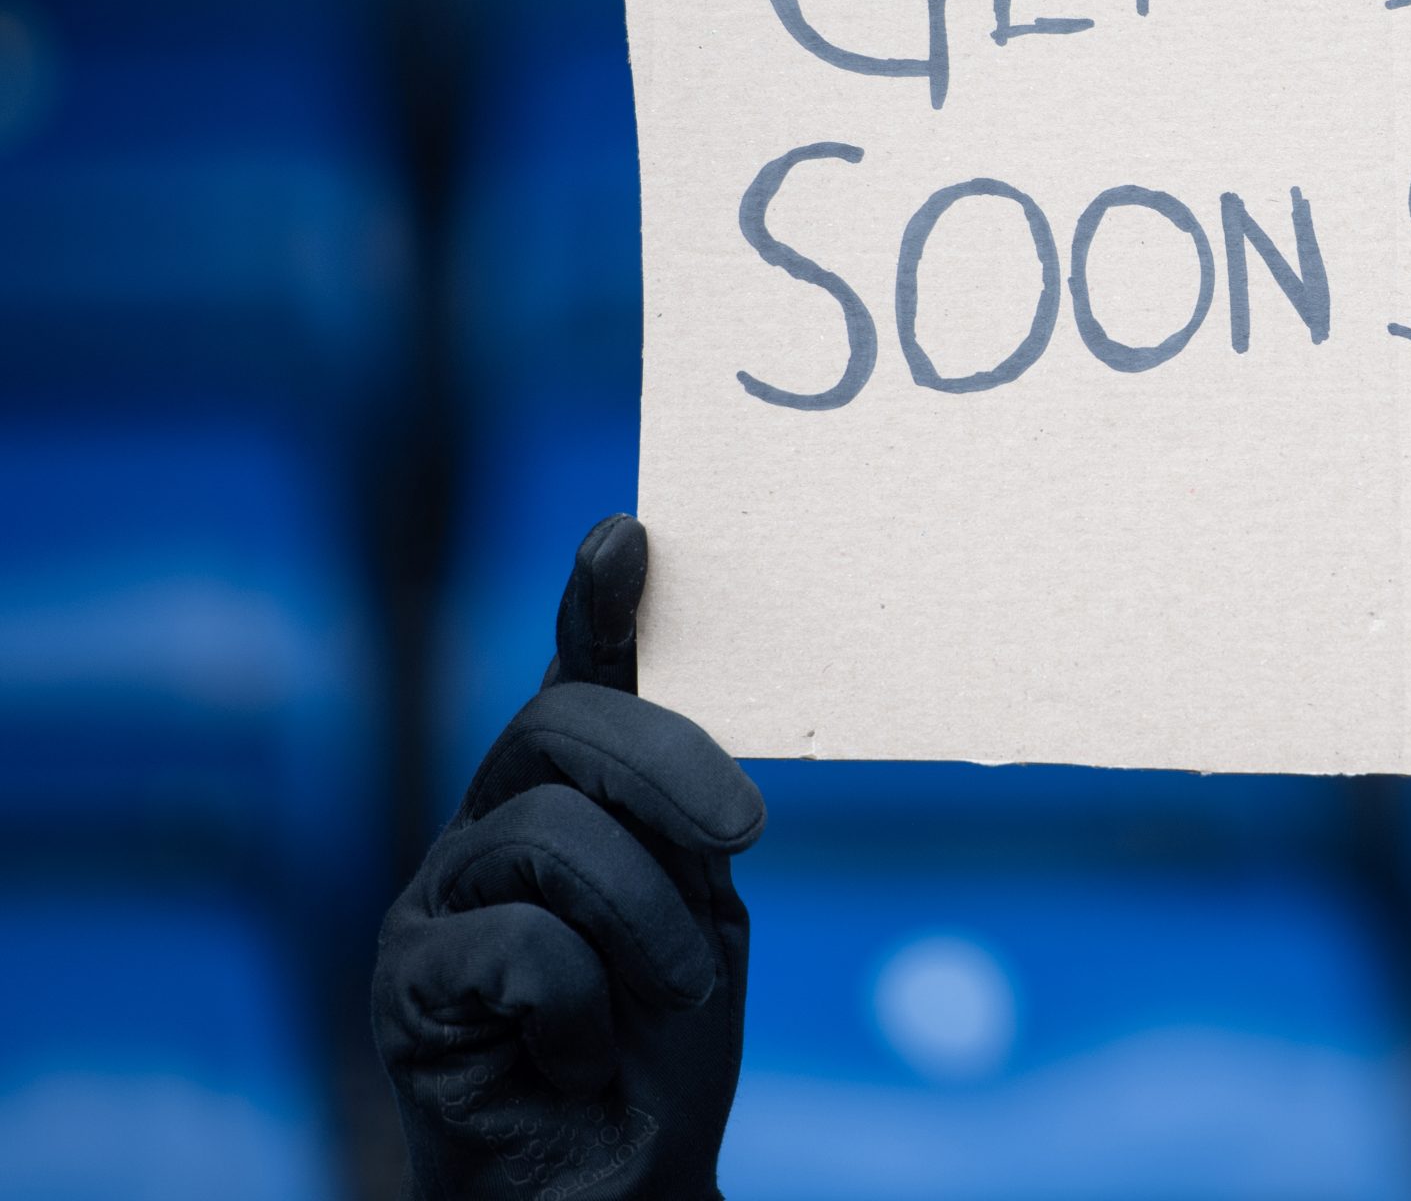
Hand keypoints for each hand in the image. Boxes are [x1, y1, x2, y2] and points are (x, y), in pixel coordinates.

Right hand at [372, 515, 763, 1200]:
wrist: (618, 1178)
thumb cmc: (659, 1039)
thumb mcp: (700, 905)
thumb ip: (687, 813)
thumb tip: (696, 721)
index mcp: (566, 792)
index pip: (577, 674)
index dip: (596, 602)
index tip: (630, 534)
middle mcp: (488, 822)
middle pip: (560, 722)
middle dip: (667, 765)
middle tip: (745, 836)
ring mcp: (435, 896)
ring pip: (551, 836)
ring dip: (649, 926)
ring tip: (666, 1000)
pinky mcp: (405, 981)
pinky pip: (519, 946)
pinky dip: (580, 1007)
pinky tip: (570, 1052)